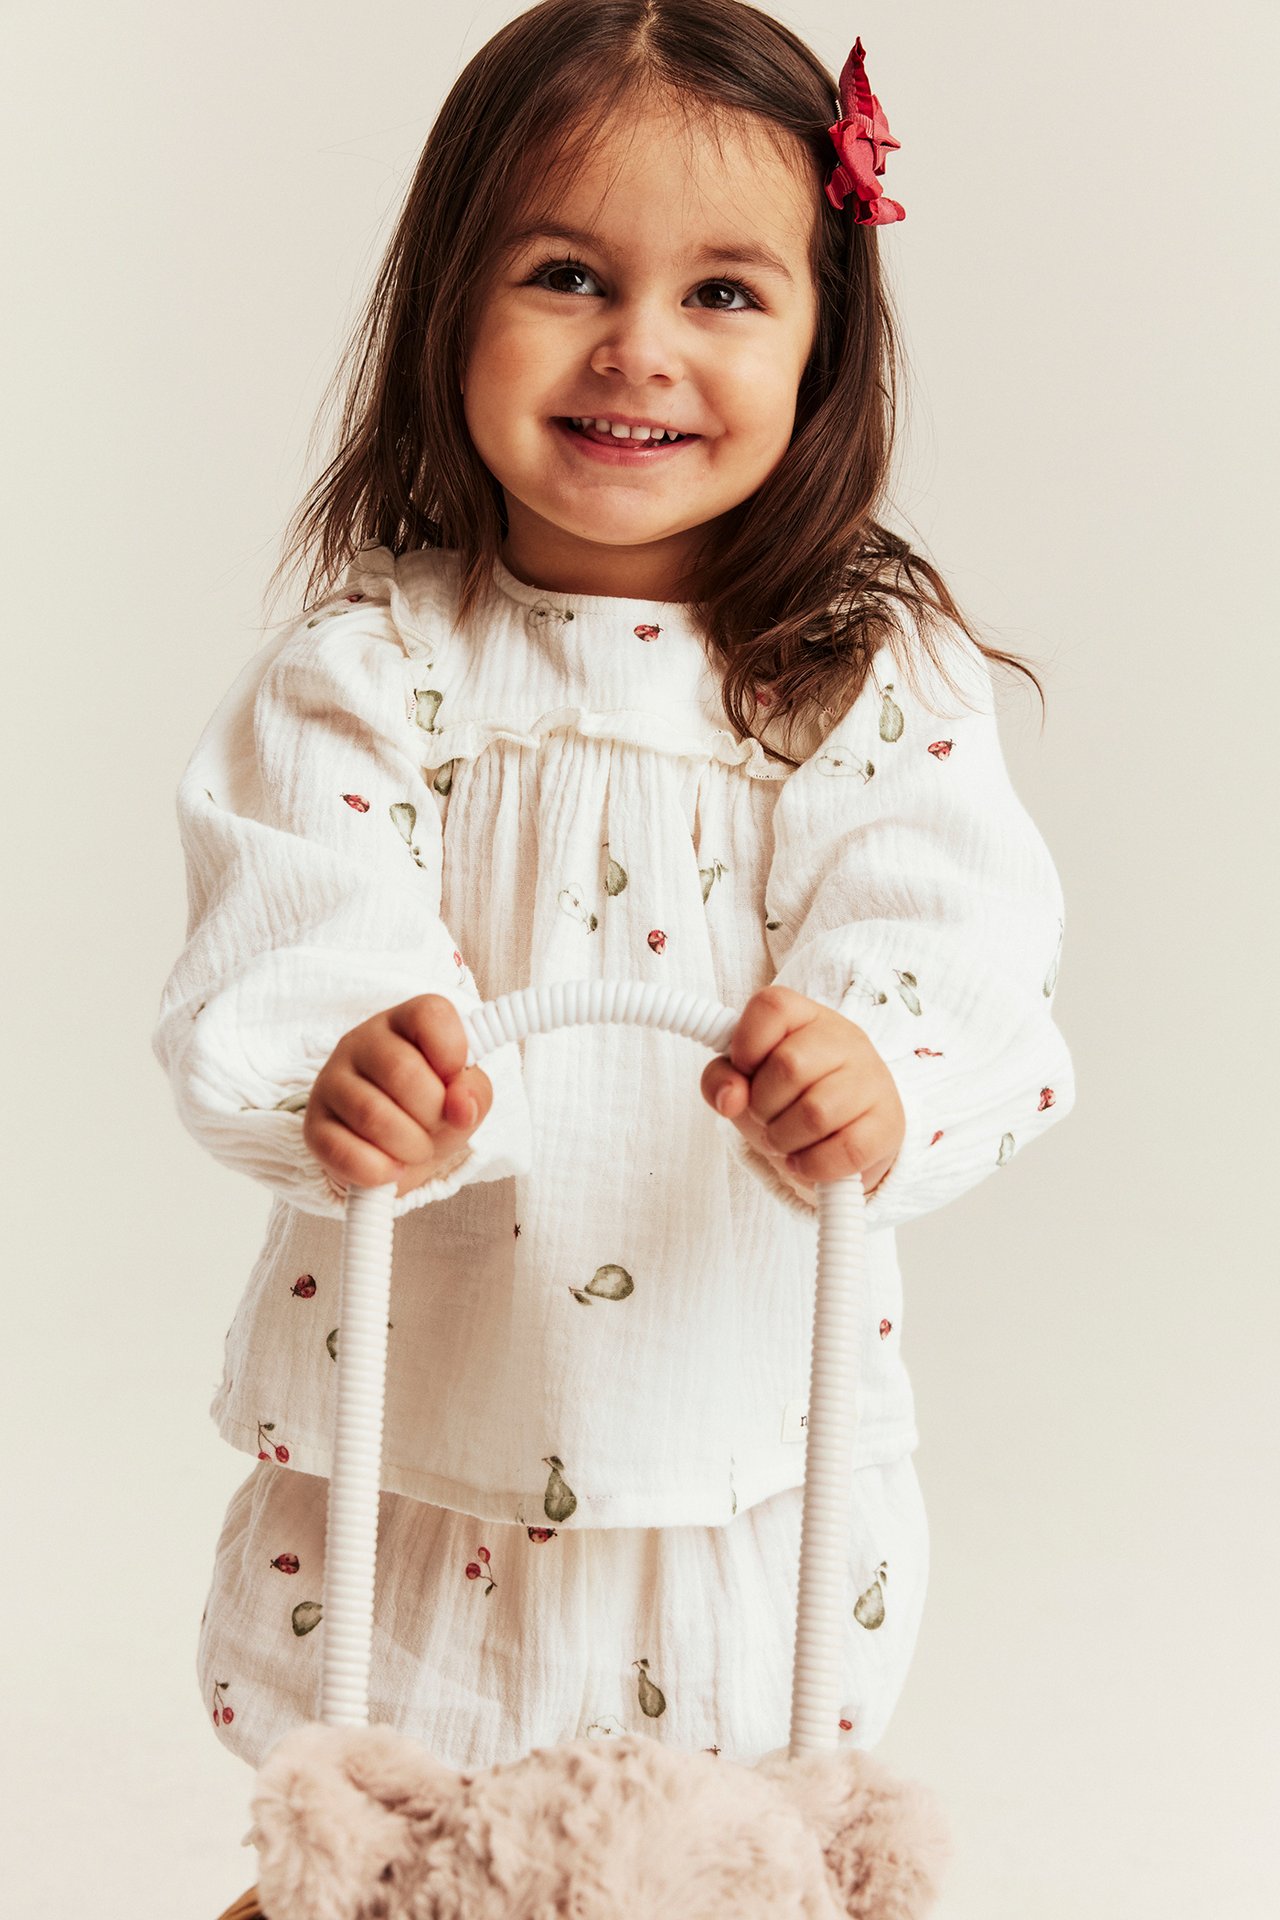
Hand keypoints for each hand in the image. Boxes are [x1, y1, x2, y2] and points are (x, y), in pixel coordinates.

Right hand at [303, 994, 492, 1199]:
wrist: (395, 1153)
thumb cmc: (430, 1110)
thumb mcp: (465, 1097)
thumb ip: (474, 1094)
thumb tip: (462, 1107)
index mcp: (403, 1023)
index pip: (429, 1014)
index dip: (453, 1054)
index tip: (455, 1081)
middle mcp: (360, 1043)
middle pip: (402, 1071)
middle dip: (433, 1113)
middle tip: (435, 1126)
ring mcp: (330, 1082)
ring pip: (372, 1115)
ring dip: (410, 1146)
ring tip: (416, 1149)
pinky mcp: (313, 1126)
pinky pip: (344, 1152)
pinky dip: (379, 1170)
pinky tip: (391, 1168)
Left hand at [701, 986, 903, 1194]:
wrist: (843, 1137)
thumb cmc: (789, 1100)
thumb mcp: (747, 1083)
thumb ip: (721, 1079)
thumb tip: (729, 1098)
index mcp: (807, 1017)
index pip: (772, 1007)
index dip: (746, 1044)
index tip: (745, 1070)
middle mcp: (845, 1040)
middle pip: (789, 1065)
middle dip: (762, 1106)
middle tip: (766, 1117)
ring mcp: (872, 1080)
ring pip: (816, 1113)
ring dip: (784, 1139)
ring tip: (784, 1140)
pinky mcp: (888, 1124)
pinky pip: (845, 1151)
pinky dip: (812, 1165)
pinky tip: (805, 1161)